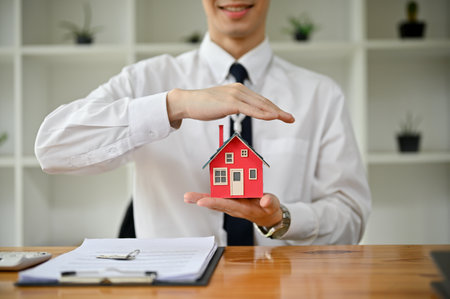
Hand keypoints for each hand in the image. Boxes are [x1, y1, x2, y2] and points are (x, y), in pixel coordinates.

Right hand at [167, 83, 294, 127]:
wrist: (187, 102)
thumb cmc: (203, 105)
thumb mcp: (222, 104)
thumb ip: (234, 105)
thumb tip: (241, 110)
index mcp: (238, 89)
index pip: (259, 100)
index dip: (273, 107)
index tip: (283, 115)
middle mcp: (239, 90)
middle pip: (263, 102)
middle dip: (278, 110)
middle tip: (291, 118)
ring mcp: (235, 95)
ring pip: (260, 105)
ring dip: (275, 112)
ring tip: (286, 118)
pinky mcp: (230, 103)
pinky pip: (250, 109)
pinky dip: (263, 113)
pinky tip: (273, 117)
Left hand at [184, 192, 282, 227]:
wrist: (268, 215)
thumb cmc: (269, 209)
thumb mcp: (273, 205)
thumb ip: (270, 202)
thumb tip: (265, 201)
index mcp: (243, 209)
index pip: (227, 205)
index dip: (214, 202)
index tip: (202, 201)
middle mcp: (234, 208)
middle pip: (215, 204)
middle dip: (201, 200)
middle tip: (188, 197)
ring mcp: (231, 206)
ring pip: (214, 202)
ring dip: (200, 199)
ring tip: (188, 196)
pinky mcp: (230, 202)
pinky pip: (217, 199)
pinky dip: (207, 197)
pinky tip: (197, 196)